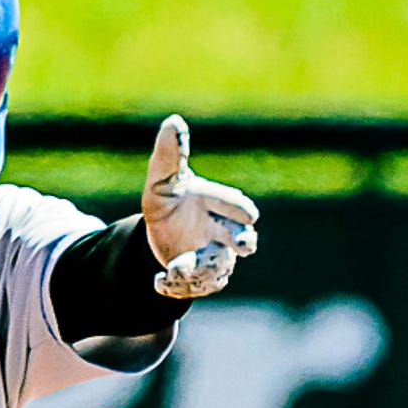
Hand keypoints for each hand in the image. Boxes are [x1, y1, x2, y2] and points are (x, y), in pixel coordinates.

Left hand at [141, 115, 259, 298]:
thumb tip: (174, 120)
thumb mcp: (162, 181)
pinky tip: (159, 280)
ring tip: (177, 269)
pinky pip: (195, 287)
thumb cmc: (167, 201)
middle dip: (243, 241)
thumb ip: (169, 157)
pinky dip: (176, 285)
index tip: (249, 213)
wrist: (160, 237)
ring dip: (202, 269)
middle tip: (244, 245)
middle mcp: (223, 232)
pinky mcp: (202, 280)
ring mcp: (216, 257)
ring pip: (218, 267)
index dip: (239, 208)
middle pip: (240, 239)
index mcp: (218, 205)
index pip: (234, 205)